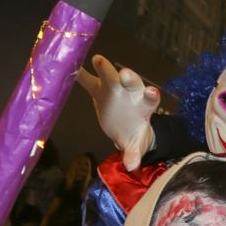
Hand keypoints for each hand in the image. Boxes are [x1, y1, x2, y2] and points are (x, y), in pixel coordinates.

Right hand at [75, 55, 157, 170]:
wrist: (123, 125)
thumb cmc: (133, 133)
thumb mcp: (135, 145)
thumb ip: (134, 154)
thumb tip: (131, 166)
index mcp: (143, 106)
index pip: (150, 98)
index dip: (151, 95)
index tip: (152, 92)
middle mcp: (130, 92)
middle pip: (131, 82)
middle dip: (128, 77)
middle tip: (125, 73)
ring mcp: (114, 88)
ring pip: (110, 76)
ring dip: (105, 68)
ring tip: (98, 60)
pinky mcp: (98, 89)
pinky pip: (89, 81)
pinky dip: (82, 75)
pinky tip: (72, 68)